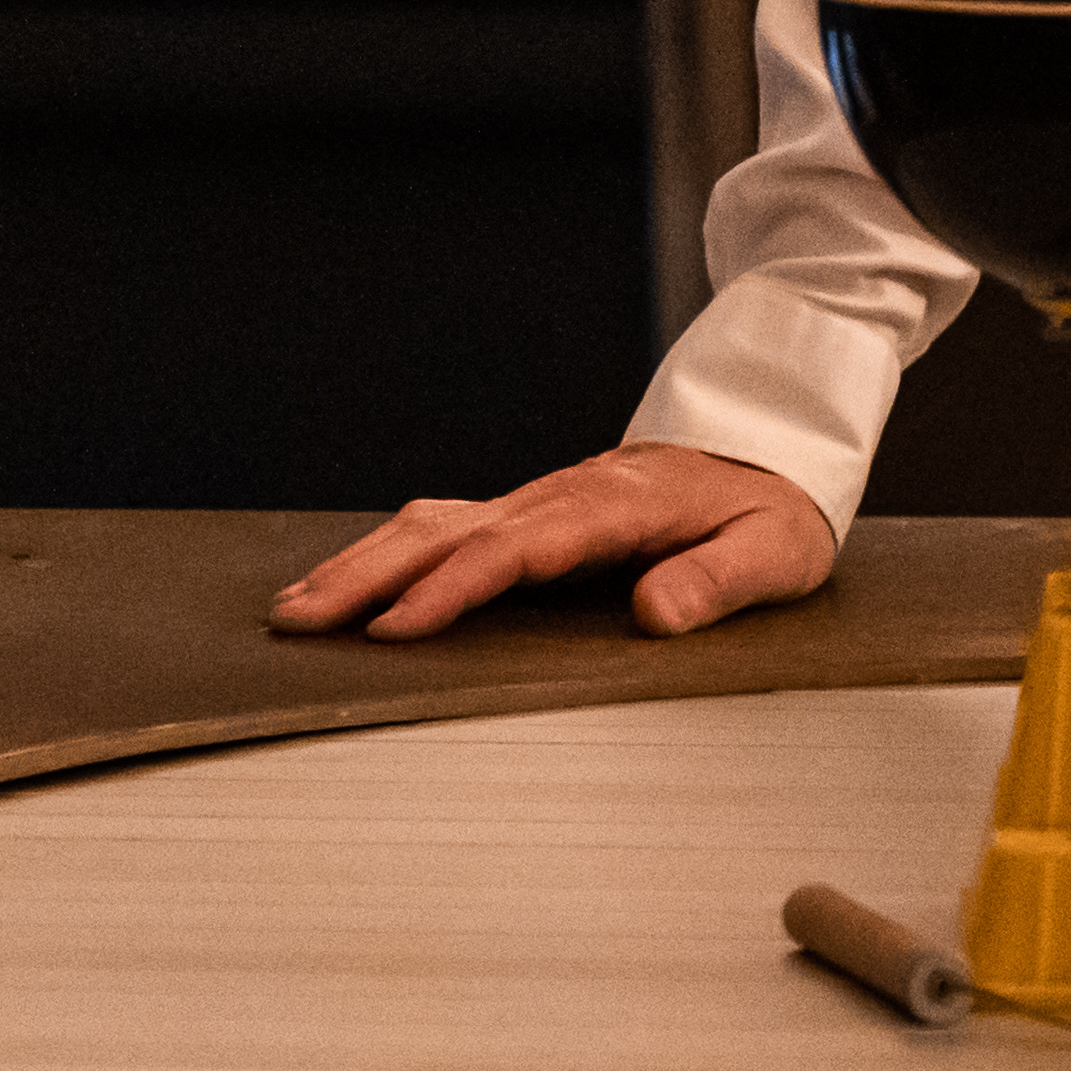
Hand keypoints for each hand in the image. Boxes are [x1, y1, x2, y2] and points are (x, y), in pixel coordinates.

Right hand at [263, 443, 834, 642]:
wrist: (774, 443)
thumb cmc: (775, 505)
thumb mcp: (773, 550)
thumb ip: (719, 581)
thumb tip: (658, 614)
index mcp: (620, 506)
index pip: (521, 549)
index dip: (455, 587)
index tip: (398, 627)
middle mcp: (566, 495)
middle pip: (453, 532)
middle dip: (370, 575)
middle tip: (301, 621)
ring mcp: (544, 499)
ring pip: (437, 523)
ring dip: (364, 562)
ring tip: (296, 608)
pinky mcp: (535, 510)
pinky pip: (449, 525)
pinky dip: (390, 551)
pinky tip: (348, 579)